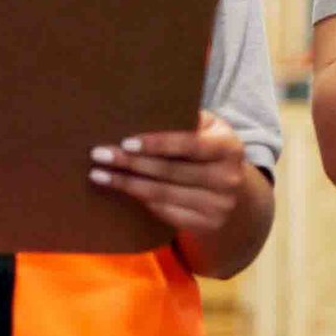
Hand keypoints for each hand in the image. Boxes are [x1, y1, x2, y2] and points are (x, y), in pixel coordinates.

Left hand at [90, 111, 249, 234]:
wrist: (236, 192)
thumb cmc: (211, 150)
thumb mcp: (209, 129)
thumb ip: (187, 120)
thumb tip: (141, 111)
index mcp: (229, 147)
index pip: (190, 144)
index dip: (157, 143)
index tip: (126, 142)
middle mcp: (228, 179)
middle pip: (171, 171)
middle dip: (131, 163)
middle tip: (99, 155)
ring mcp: (218, 206)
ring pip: (163, 194)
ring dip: (127, 184)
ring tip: (99, 174)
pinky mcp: (206, 225)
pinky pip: (165, 212)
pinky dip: (140, 200)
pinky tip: (121, 190)